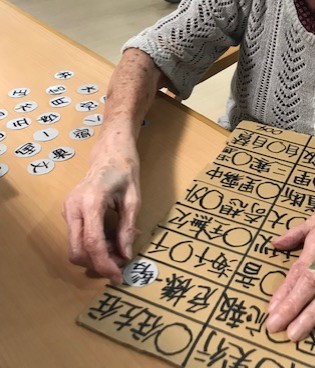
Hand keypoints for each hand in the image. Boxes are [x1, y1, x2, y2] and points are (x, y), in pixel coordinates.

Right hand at [62, 133, 139, 283]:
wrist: (109, 151)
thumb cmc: (124, 170)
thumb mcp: (133, 199)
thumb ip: (127, 228)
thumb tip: (126, 255)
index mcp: (91, 201)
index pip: (92, 243)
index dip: (105, 264)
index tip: (118, 276)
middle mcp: (73, 207)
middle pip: (77, 250)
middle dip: (98, 263)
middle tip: (120, 262)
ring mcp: (67, 209)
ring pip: (76, 246)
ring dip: (96, 254)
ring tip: (119, 245)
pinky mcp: (68, 211)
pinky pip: (77, 236)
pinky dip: (93, 244)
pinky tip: (110, 235)